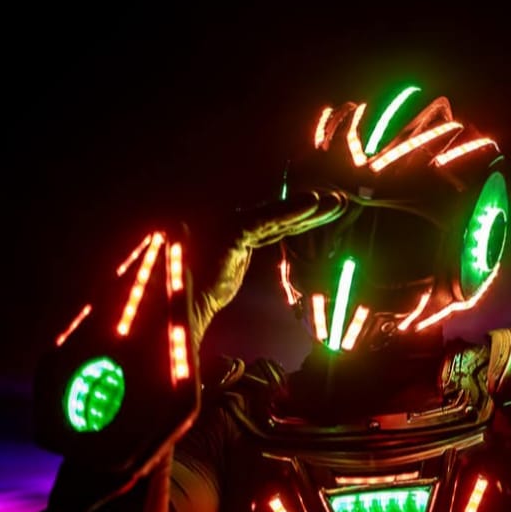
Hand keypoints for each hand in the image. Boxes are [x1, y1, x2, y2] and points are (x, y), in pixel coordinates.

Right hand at [190, 189, 347, 343]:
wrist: (168, 310)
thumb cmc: (186, 303)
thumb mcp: (221, 290)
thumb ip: (236, 277)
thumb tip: (246, 281)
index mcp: (234, 244)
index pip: (274, 228)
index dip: (302, 220)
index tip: (328, 213)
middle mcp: (232, 230)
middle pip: (281, 220)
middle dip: (314, 212)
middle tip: (342, 202)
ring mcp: (228, 228)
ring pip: (277, 217)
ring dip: (310, 208)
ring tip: (338, 201)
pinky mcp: (228, 234)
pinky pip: (265, 221)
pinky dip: (289, 210)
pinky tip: (313, 202)